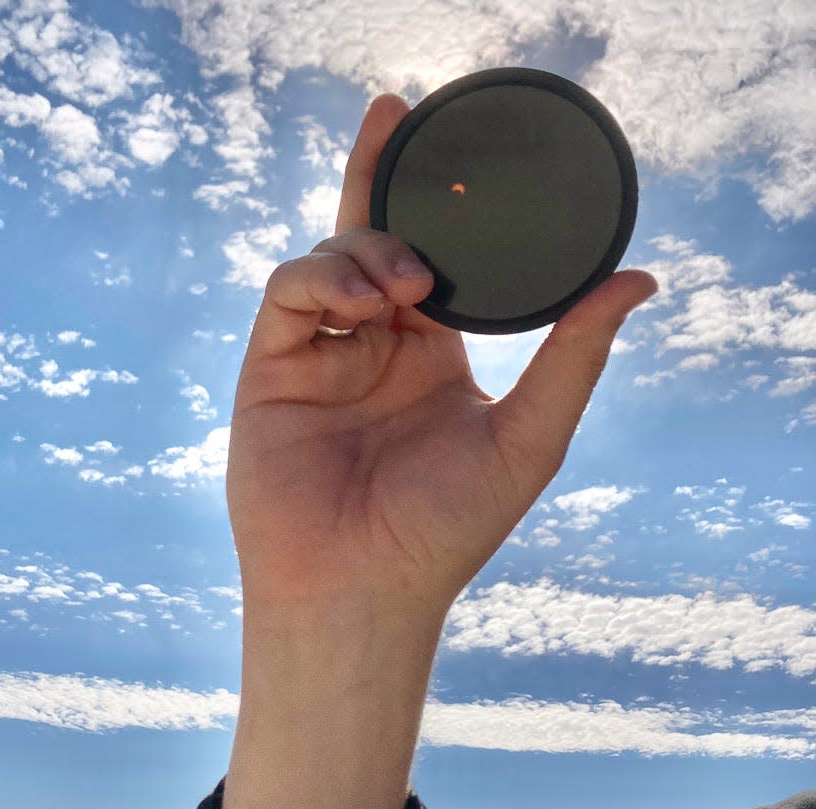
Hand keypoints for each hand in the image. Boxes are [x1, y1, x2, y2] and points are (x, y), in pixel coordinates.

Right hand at [228, 94, 655, 621]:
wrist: (361, 590)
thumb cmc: (444, 530)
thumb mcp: (528, 436)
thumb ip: (574, 357)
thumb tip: (641, 280)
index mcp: (432, 357)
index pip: (439, 260)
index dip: (444, 206)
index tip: (464, 150)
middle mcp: (376, 348)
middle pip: (376, 238)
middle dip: (383, 175)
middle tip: (397, 113)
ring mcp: (322, 356)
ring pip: (332, 258)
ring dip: (366, 250)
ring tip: (403, 287)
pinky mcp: (272, 369)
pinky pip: (289, 295)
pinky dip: (321, 281)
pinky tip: (362, 305)